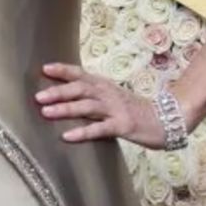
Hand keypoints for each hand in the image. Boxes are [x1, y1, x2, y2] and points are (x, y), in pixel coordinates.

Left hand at [35, 61, 177, 148]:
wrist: (168, 119)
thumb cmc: (135, 110)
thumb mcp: (113, 98)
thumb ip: (93, 96)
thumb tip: (66, 95)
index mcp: (105, 86)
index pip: (81, 74)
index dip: (63, 70)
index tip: (44, 69)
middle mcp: (109, 94)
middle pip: (81, 89)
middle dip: (58, 91)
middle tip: (37, 96)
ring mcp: (116, 110)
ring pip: (87, 107)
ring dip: (65, 109)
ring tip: (45, 112)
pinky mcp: (123, 126)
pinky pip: (99, 129)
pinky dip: (82, 132)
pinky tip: (67, 136)